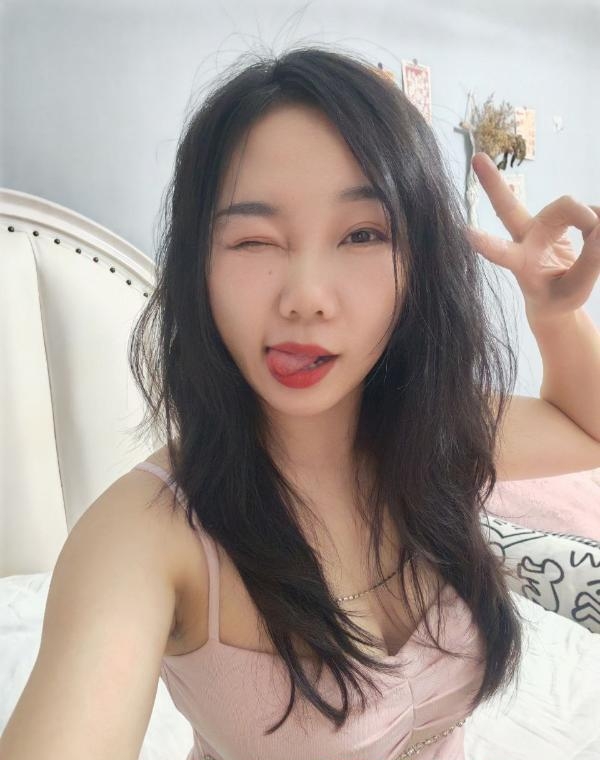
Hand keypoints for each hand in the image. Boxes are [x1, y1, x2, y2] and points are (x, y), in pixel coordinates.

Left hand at [466, 152, 599, 319]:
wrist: (557, 298)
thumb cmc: (558, 298)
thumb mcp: (574, 291)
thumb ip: (589, 263)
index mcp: (521, 263)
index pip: (502, 254)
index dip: (487, 244)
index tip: (466, 232)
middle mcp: (526, 238)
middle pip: (509, 207)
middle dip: (492, 183)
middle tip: (476, 158)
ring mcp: (541, 225)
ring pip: (568, 205)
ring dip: (590, 220)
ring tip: (598, 238)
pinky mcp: (559, 218)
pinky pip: (589, 210)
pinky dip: (599, 221)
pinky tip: (598, 235)